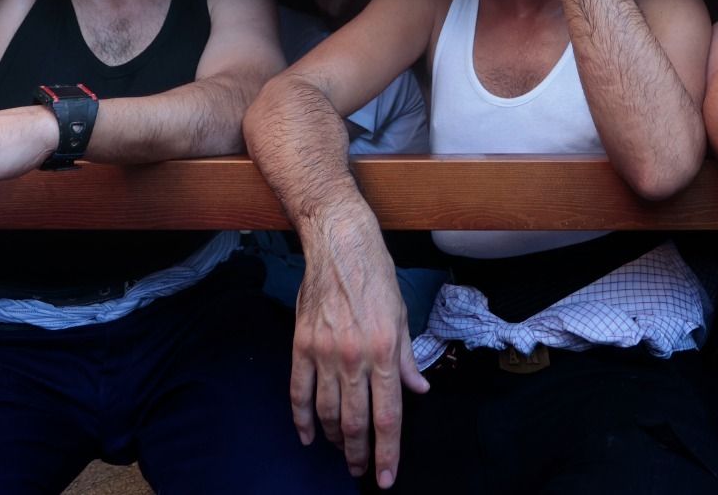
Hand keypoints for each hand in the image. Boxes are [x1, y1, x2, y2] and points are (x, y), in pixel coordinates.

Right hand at [292, 228, 428, 488]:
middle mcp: (354, 358)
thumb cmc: (377, 278)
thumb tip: (419, 391)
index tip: (386, 477)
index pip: (387, 415)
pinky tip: (307, 435)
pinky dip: (302, 418)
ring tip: (341, 451)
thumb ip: (408, 360)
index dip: (387, 451)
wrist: (340, 245)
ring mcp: (324, 353)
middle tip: (361, 471)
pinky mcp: (301, 345)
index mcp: (384, 351)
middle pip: (354, 422)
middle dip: (359, 454)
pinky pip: (298, 392)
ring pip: (326, 412)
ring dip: (333, 438)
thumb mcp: (402, 317)